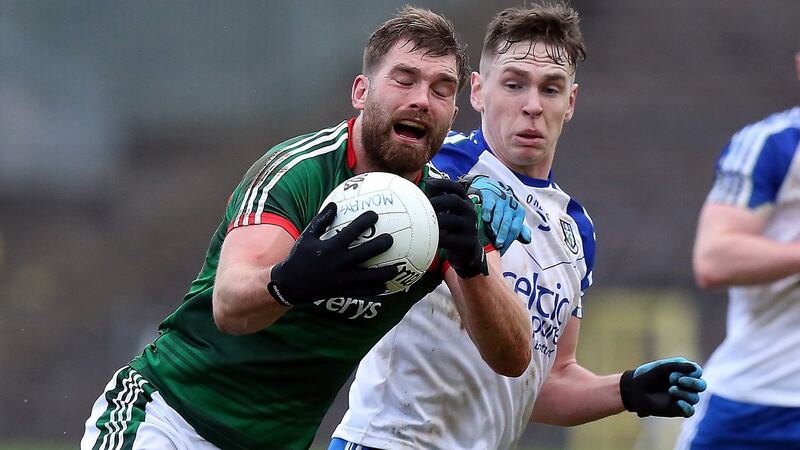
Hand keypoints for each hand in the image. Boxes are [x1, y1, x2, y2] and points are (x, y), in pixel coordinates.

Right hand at [267, 202, 397, 305]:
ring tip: (397, 268)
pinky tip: (386, 287)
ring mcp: (340, 280)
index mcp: (329, 248)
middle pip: (363, 254)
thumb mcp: (307, 236)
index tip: (374, 215)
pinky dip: (374, 290)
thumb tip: (334, 203)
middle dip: (379, 245)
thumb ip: (321, 220)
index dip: (363, 223)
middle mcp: (337, 263)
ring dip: (383, 273)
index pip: (350, 232)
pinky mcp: (341, 292)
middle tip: (391, 239)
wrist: (289, 284)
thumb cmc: (299, 256)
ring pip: (367, 277)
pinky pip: (361, 292)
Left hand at [425, 178, 487, 278]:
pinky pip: (452, 240)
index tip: (428, 184)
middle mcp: (470, 211)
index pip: (456, 188)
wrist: (467, 252)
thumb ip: (437, 201)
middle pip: (454, 200)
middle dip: (437, 202)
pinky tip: (428, 240)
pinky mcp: (469, 242)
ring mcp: (471, 227)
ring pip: (453, 220)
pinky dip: (439, 239)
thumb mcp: (447, 213)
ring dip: (436, 221)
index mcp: (464, 202)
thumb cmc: (451, 228)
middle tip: (422, 208)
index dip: (442, 184)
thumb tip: (418, 190)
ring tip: (423, 224)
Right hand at [459, 174, 531, 254]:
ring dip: (495, 224)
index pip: (515, 228)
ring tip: (492, 234)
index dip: (509, 239)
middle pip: (507, 222)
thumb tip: (528, 240)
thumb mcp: (512, 218)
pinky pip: (489, 204)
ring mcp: (500, 199)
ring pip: (499, 214)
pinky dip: (488, 212)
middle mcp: (511, 205)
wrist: (491, 188)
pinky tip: (486, 219)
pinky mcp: (489, 195)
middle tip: (497, 244)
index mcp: (518, 213)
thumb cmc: (502, 208)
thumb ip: (519, 230)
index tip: (501, 248)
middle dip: (503, 234)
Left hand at [620, 357, 706, 417]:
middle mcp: (685, 385)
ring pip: (695, 398)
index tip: (674, 372)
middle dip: (692, 382)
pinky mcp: (678, 409)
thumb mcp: (663, 367)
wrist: (635, 390)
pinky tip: (679, 402)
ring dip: (684, 392)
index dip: (691, 372)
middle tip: (675, 379)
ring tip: (671, 390)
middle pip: (701, 385)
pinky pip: (690, 411)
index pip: (697, 372)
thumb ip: (680, 366)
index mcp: (683, 373)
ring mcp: (682, 398)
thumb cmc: (648, 376)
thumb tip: (696, 368)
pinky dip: (687, 406)